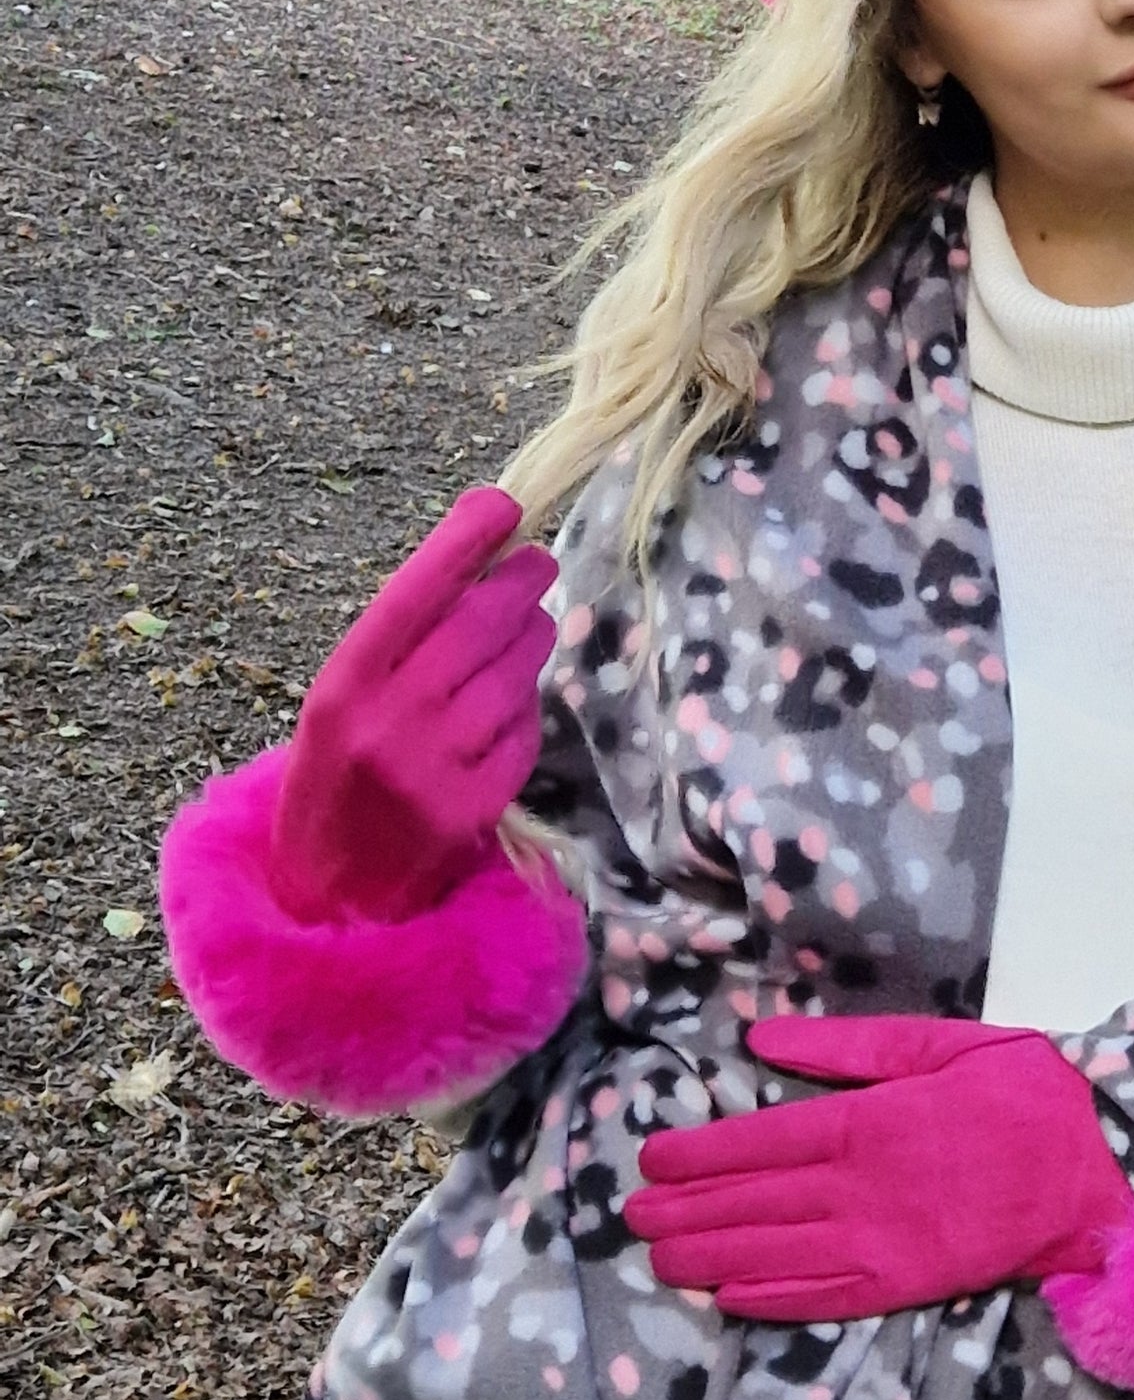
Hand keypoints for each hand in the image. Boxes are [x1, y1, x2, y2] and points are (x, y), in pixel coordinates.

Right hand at [264, 486, 558, 924]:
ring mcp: (438, 767)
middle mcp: (390, 723)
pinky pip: (524, 727)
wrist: (331, 897)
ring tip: (525, 628)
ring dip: (530, 638)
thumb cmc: (340, 779)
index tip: (503, 502)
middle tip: (536, 562)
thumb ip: (401, 642)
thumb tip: (479, 560)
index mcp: (344, 687)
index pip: (415, 594)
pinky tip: (507, 705)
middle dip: (519, 583)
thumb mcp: (344, 702)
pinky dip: (524, 706)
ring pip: (514, 671)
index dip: (463, 541)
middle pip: (480, 623)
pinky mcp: (480, 805)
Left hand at [621, 1015, 1133, 1321]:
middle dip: (689, 1207)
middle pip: (757, 1201)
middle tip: (633, 1214)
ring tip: (661, 1256)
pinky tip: (730, 1298)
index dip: (702, 1151)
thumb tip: (764, 1043)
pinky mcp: (906, 1283)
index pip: (764, 1139)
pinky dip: (773, 1300)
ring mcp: (882, 1243)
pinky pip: (826, 1297)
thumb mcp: (944, 1042)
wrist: (1095, 1171)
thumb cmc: (1021, 1094)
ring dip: (712, 1255)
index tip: (653, 1155)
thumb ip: (853, 1046)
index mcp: (870, 1121)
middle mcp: (863, 1189)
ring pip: (777, 1253)